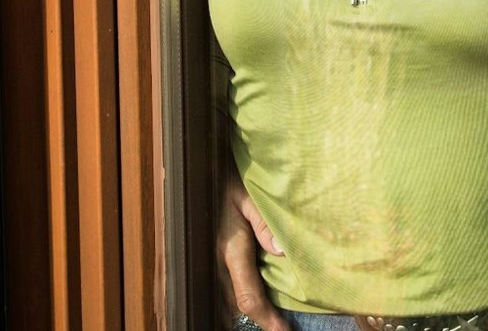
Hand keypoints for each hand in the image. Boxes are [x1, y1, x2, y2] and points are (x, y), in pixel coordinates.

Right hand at [216, 170, 290, 330]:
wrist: (203, 171)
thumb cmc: (229, 179)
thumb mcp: (250, 195)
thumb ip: (264, 223)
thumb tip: (282, 252)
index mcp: (230, 250)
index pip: (247, 297)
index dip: (267, 320)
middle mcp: (219, 262)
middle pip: (237, 306)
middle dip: (260, 320)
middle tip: (284, 328)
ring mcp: (214, 261)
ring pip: (229, 300)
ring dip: (250, 310)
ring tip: (273, 320)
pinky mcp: (215, 257)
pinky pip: (227, 287)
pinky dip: (241, 298)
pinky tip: (258, 299)